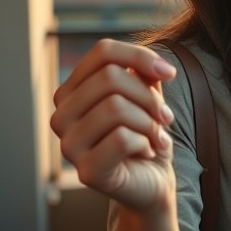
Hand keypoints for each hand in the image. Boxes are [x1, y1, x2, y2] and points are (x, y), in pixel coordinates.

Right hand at [50, 39, 177, 210]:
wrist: (153, 178)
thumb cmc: (145, 132)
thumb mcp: (146, 94)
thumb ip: (143, 73)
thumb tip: (155, 66)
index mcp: (70, 92)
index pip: (102, 51)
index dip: (140, 56)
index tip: (169, 73)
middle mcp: (61, 116)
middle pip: (110, 77)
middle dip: (148, 96)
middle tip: (164, 116)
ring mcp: (69, 145)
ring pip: (116, 106)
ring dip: (149, 122)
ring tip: (156, 136)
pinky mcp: (86, 171)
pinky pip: (122, 139)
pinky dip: (146, 142)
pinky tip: (147, 152)